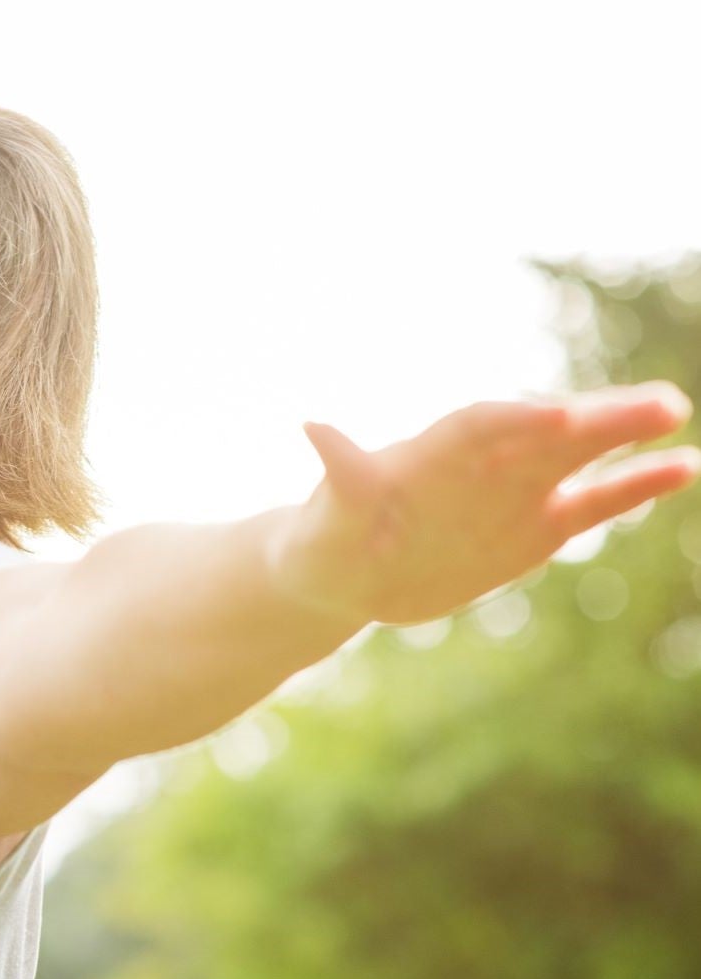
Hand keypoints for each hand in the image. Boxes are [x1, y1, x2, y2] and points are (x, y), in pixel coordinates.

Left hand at [268, 381, 700, 627]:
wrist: (345, 575)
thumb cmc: (326, 538)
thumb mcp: (326, 516)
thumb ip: (339, 473)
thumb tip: (313, 426)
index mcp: (429, 453)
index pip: (477, 428)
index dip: (513, 420)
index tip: (555, 415)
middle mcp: (480, 464)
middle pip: (542, 431)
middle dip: (594, 418)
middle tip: (657, 403)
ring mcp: (513, 491)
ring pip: (577, 456)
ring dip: (624, 436)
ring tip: (672, 409)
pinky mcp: (535, 527)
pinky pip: (591, 503)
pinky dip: (633, 486)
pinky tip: (682, 466)